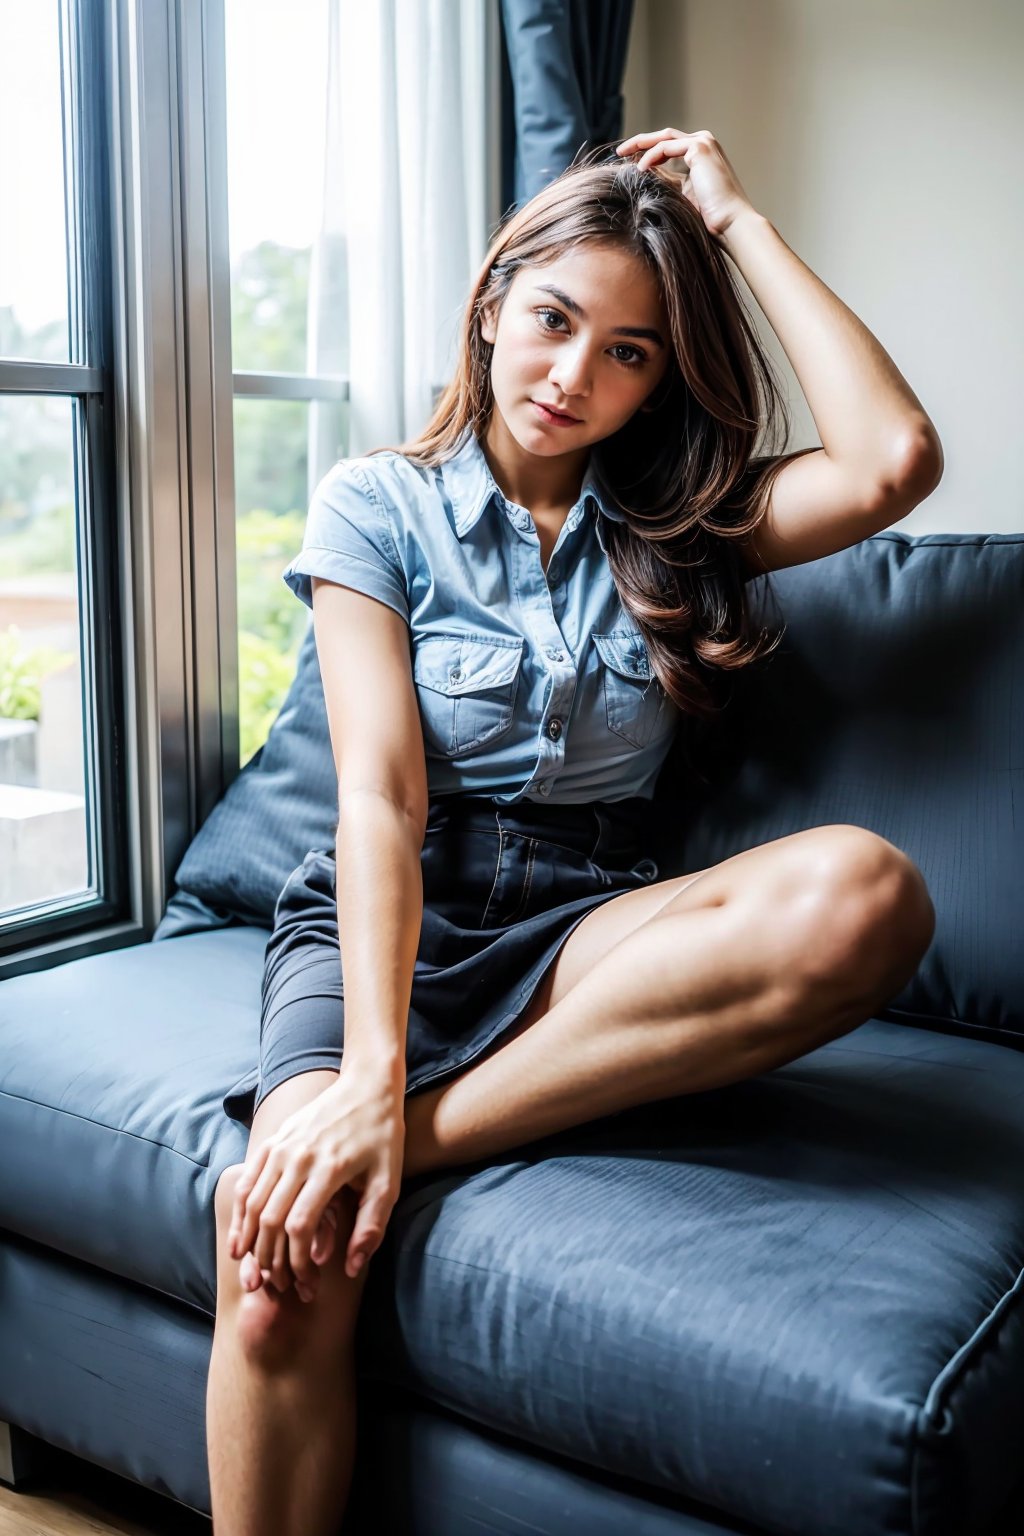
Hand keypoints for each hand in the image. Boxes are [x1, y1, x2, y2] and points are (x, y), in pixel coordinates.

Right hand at [228, 1063, 405, 1299]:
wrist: (367, 1086)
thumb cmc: (383, 1138)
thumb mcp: (389, 1182)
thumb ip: (371, 1226)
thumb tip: (351, 1267)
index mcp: (329, 1169)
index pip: (300, 1227)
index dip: (298, 1263)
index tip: (307, 1285)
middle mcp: (299, 1157)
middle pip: (270, 1219)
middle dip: (271, 1260)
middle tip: (279, 1286)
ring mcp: (282, 1146)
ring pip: (252, 1202)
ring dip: (250, 1241)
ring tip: (253, 1270)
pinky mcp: (273, 1140)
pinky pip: (247, 1181)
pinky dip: (239, 1213)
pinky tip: (240, 1238)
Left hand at [615, 128, 758, 241]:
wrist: (730, 223)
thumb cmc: (710, 218)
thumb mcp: (683, 195)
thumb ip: (668, 183)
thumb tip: (645, 179)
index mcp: (700, 153)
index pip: (668, 146)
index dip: (647, 151)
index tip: (628, 161)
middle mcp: (703, 143)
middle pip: (664, 137)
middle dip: (640, 142)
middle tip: (620, 152)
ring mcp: (703, 142)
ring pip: (664, 138)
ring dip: (641, 145)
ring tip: (622, 156)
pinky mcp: (700, 147)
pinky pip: (666, 147)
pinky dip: (651, 157)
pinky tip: (640, 170)